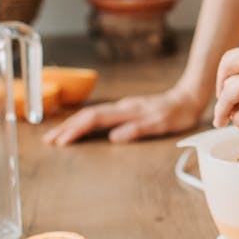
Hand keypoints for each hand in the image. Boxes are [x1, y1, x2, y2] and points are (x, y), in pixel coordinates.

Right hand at [43, 87, 204, 145]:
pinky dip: (84, 122)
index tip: (61, 142)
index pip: (94, 120)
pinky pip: (99, 116)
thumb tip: (114, 137)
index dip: (76, 130)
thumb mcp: (161, 125)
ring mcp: (123, 107)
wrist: (189, 97)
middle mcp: (122, 107)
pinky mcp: (125, 110)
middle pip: (87, 116)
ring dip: (73, 124)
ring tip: (57, 135)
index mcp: (127, 111)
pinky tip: (80, 127)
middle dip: (67, 128)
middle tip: (49, 141)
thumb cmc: (177, 114)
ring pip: (91, 114)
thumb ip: (138, 130)